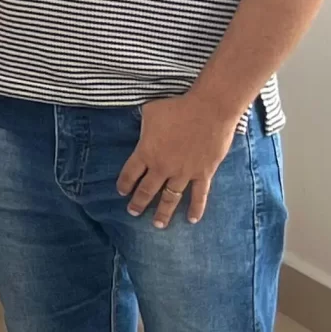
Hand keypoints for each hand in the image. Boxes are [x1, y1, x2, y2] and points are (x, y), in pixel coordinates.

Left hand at [118, 92, 243, 226]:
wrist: (209, 109)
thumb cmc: (177, 107)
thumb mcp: (150, 112)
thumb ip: (143, 124)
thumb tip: (139, 125)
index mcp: (146, 152)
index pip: (130, 174)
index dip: (124, 184)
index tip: (122, 192)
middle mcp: (162, 167)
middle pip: (147, 190)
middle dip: (139, 203)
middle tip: (133, 212)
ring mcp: (183, 173)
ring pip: (171, 198)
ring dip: (163, 212)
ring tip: (157, 224)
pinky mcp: (203, 173)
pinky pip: (199, 195)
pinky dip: (196, 209)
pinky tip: (192, 220)